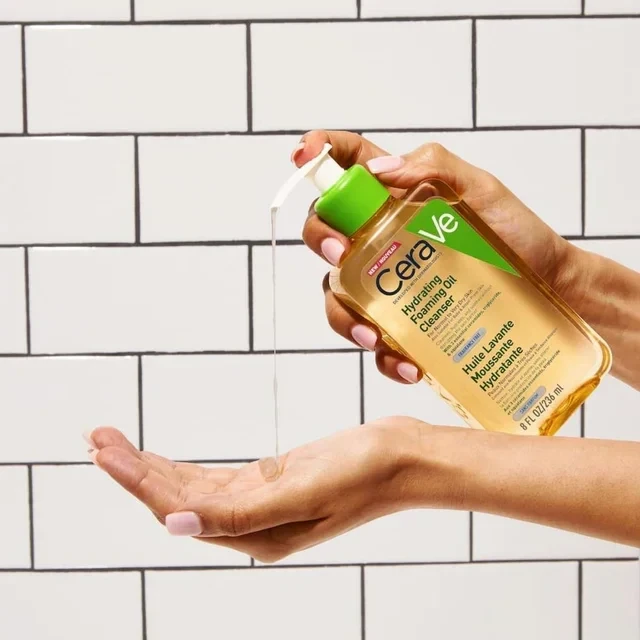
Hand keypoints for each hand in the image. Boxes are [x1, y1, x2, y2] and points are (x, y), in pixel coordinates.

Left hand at [86, 420, 439, 562]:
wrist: (403, 458)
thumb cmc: (362, 473)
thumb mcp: (300, 492)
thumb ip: (237, 513)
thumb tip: (173, 524)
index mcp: (255, 535)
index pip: (178, 508)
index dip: (137, 481)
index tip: (103, 451)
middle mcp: (251, 525)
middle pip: (177, 498)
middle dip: (134, 469)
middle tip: (96, 437)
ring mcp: (260, 503)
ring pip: (191, 488)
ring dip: (152, 466)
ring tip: (115, 443)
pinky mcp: (271, 481)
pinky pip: (214, 479)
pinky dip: (183, 467)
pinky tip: (162, 460)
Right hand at [296, 131, 582, 384]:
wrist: (550, 292)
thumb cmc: (518, 238)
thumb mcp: (484, 192)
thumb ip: (434, 168)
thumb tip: (379, 170)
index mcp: (398, 196)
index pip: (347, 165)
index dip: (317, 155)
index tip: (302, 157)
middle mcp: (383, 237)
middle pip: (326, 230)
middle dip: (320, 239)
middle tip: (340, 255)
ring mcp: (388, 282)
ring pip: (338, 295)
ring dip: (344, 315)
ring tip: (373, 334)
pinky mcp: (401, 321)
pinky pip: (375, 339)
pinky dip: (383, 356)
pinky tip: (407, 364)